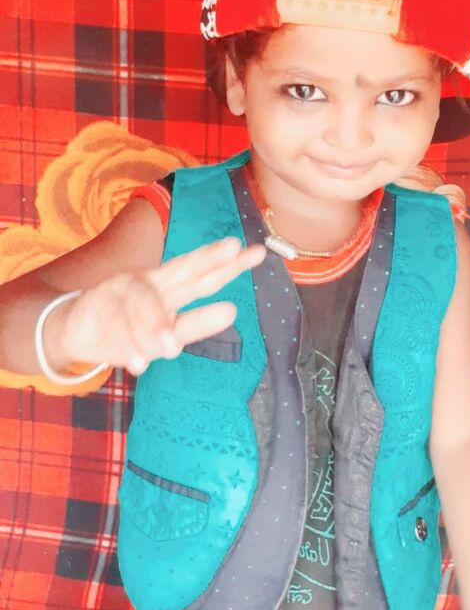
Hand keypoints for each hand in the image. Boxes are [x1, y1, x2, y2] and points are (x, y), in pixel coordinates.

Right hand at [45, 238, 266, 375]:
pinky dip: (125, 347)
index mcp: (168, 284)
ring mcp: (121, 292)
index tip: (253, 252)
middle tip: (232, 247)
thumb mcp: (166, 329)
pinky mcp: (96, 311)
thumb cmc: (131, 327)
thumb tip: (231, 311)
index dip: (225, 263)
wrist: (76, 330)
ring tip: (169, 349)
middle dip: (208, 258)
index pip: (201, 272)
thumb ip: (196, 322)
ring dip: (155, 325)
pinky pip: (113, 330)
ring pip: (144, 305)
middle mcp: (149, 282)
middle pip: (182, 269)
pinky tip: (137, 362)